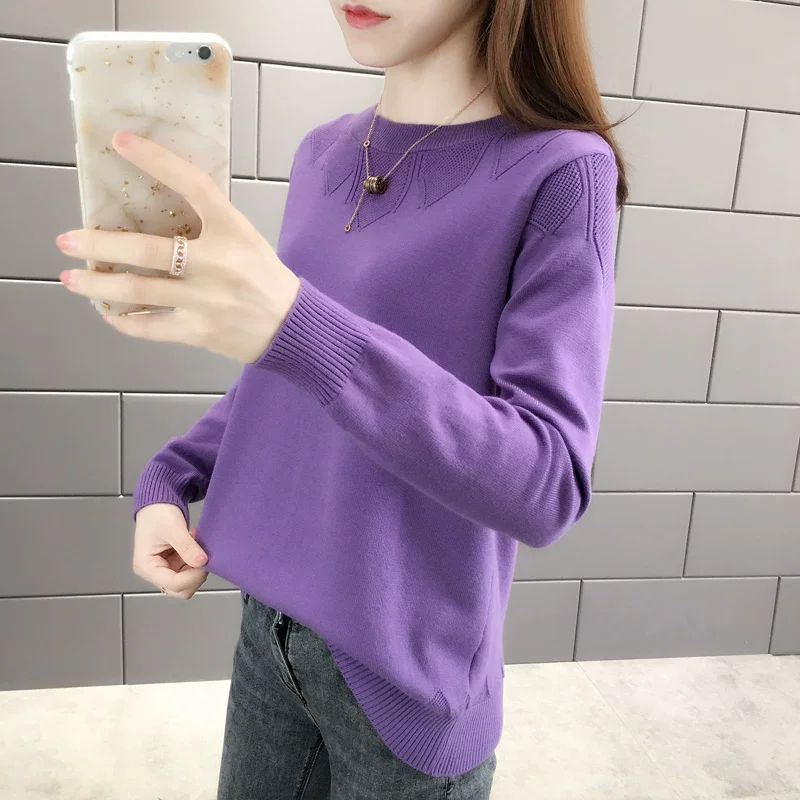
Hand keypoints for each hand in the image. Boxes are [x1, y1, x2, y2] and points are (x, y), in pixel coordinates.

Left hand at [56, 130, 301, 363]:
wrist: (293, 326)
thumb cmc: (265, 277)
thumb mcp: (245, 238)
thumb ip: (208, 224)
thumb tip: (154, 215)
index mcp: (233, 231)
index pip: (193, 185)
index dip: (156, 160)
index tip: (121, 142)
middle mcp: (217, 263)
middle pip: (147, 251)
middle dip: (100, 244)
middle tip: (66, 239)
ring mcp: (206, 300)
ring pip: (140, 290)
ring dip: (99, 285)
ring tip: (71, 279)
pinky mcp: (201, 330)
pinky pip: (153, 327)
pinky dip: (127, 322)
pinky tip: (110, 315)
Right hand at [134, 503, 208, 599]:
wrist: (157, 503)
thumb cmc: (158, 513)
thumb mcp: (173, 528)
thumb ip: (187, 547)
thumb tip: (202, 562)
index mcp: (146, 566)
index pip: (174, 584)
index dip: (193, 576)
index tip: (205, 561)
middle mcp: (153, 572)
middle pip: (179, 589)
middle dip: (195, 575)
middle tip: (203, 555)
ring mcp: (163, 569)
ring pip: (187, 583)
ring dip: (197, 568)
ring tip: (197, 546)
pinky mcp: (172, 564)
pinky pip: (189, 572)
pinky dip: (196, 562)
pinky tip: (195, 546)